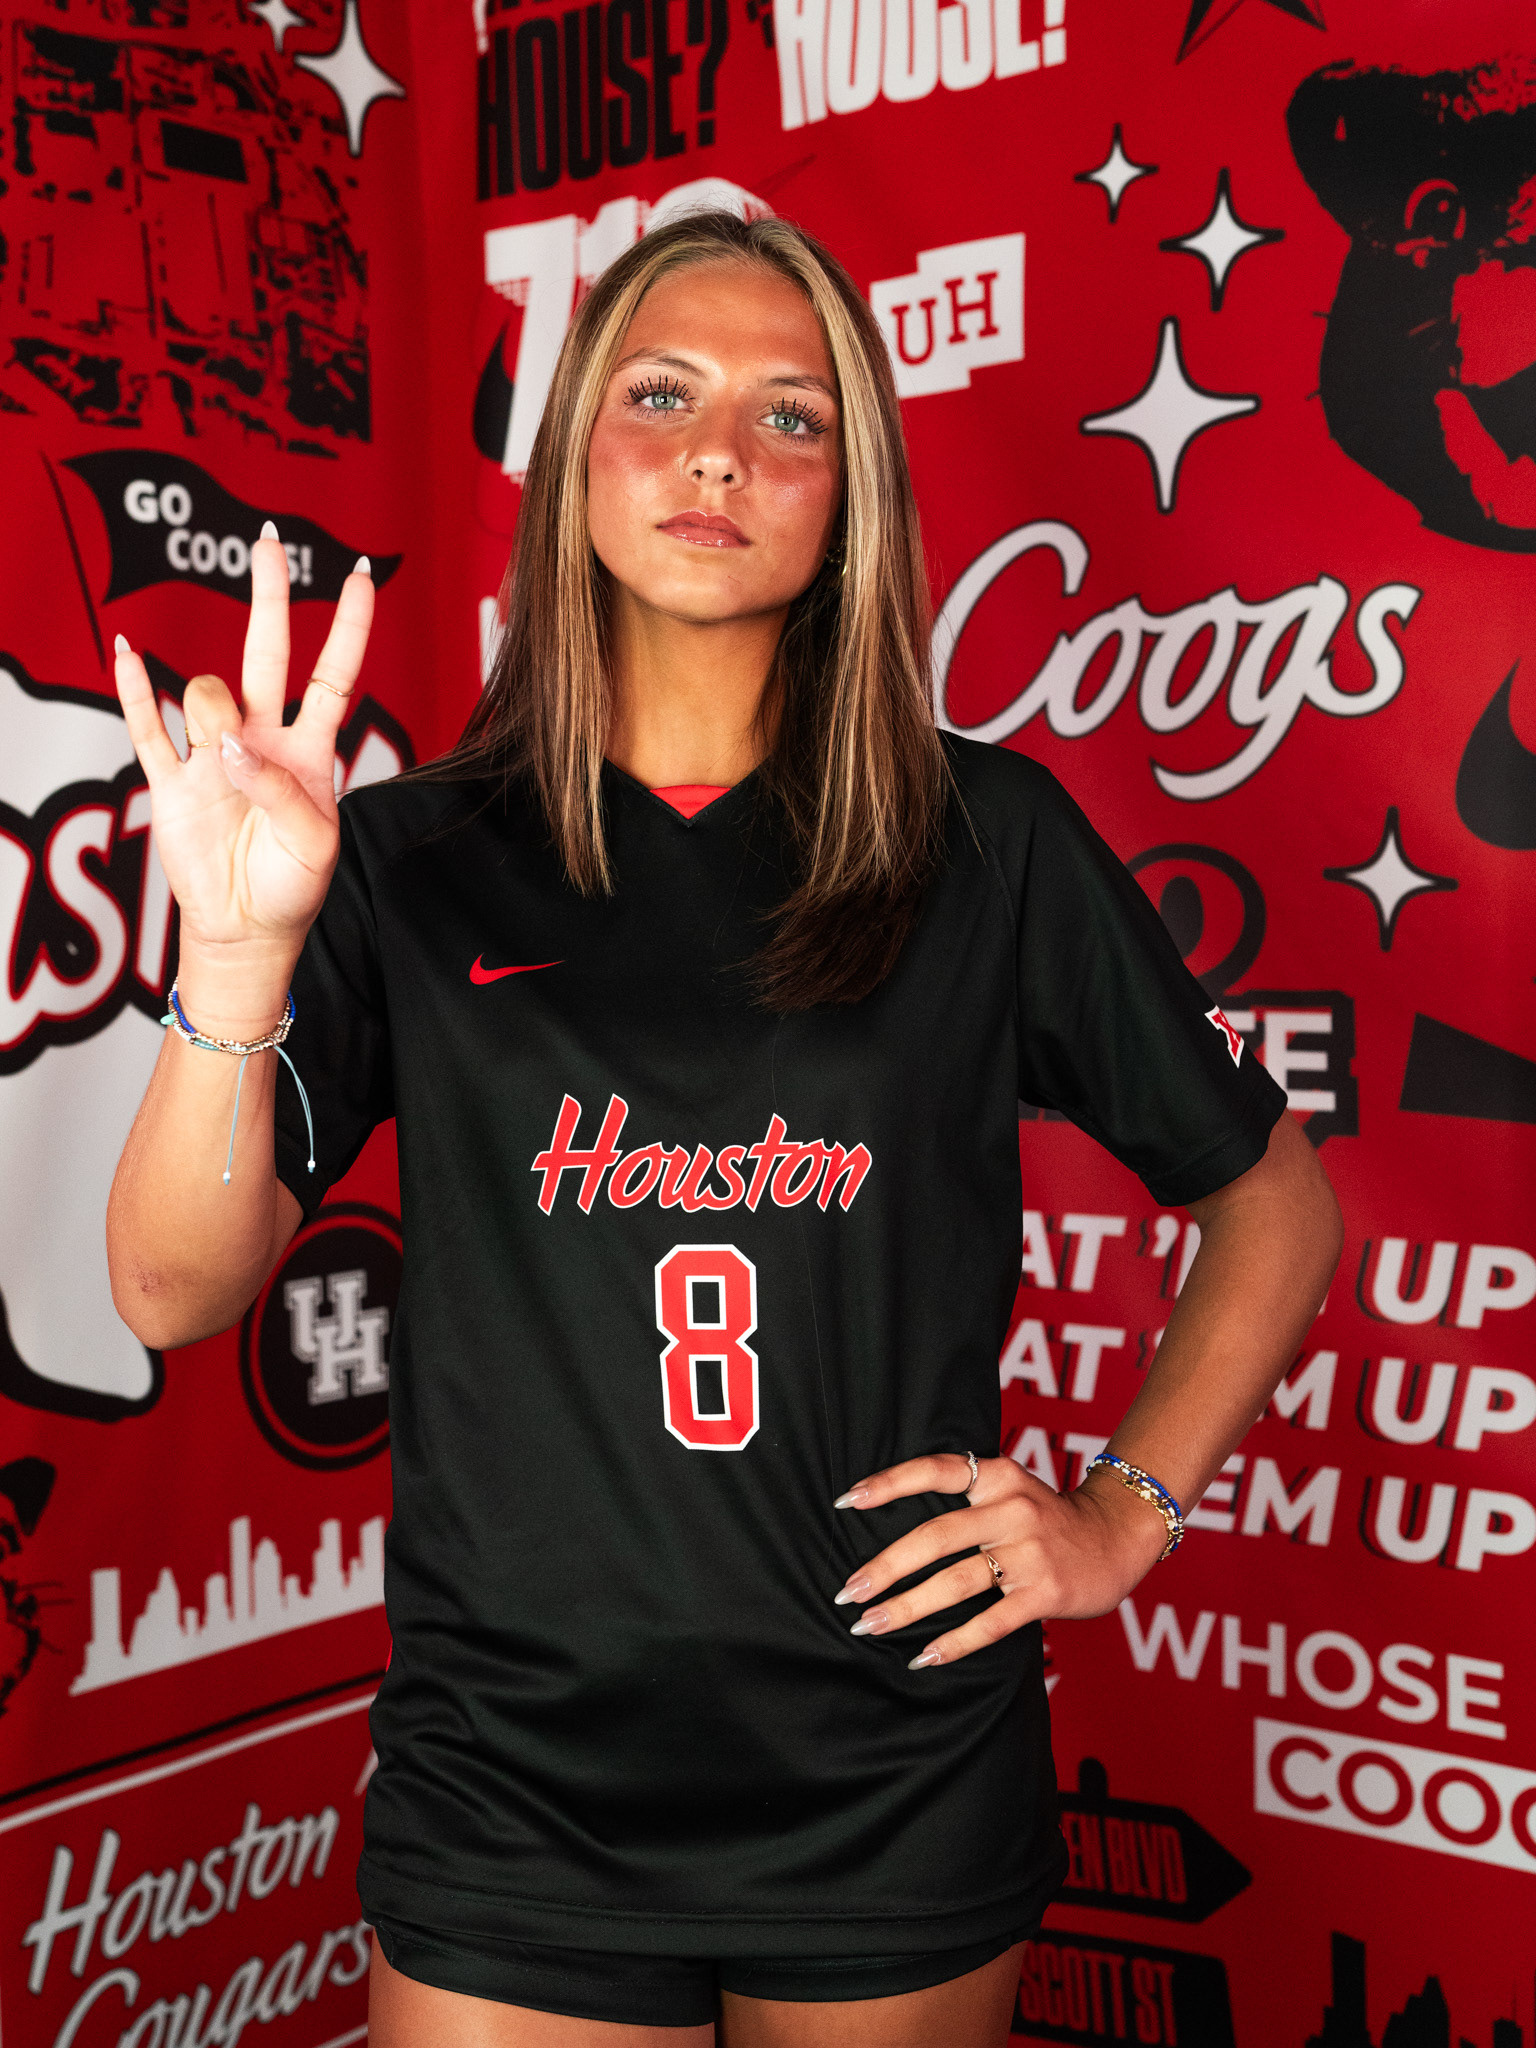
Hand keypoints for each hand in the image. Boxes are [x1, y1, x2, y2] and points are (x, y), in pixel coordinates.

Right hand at [113, 527, 373, 1018]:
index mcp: (309, 751)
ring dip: (213, 715)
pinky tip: (127, 651)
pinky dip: (135, 688)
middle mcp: (261, 739)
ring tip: (221, 765)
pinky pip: (147, 724)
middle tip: (269, 540)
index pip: (334, 675)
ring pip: (207, 693)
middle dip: (270, 596)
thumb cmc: (292, 886)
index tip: (365, 576)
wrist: (246, 929)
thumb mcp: (314, 844)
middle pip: (267, 652)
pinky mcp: (171, 779)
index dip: (349, 628)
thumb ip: (282, 790)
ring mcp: (213, 754)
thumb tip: (230, 746)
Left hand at [832, 1453, 1168, 1669]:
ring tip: (871, 1625)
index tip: (847, 1501)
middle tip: (849, 1591)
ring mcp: (1030, 1552)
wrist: (1115, 1538)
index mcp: (998, 1476)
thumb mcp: (1010, 1488)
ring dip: (907, 1608)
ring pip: (956, 1583)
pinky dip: (954, 1642)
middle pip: (936, 1537)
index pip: (935, 1470)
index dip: (889, 1483)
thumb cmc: (1046, 1518)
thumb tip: (890, 1522)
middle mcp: (1012, 1508)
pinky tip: (923, 1657)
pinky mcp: (1045, 1592)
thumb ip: (964, 1498)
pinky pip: (991, 1622)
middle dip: (886, 1567)